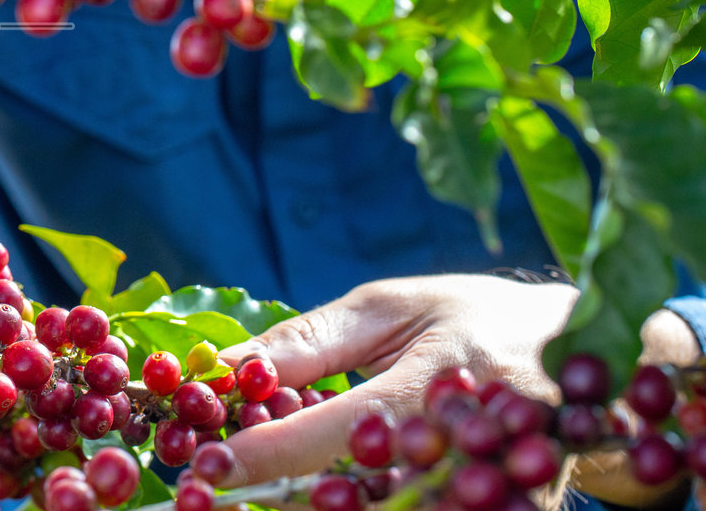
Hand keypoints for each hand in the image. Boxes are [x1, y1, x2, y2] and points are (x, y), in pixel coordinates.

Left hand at [216, 275, 699, 508]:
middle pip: (362, 500)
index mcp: (430, 379)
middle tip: (217, 499)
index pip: (330, 432)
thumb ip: (309, 342)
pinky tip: (335, 501)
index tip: (204, 465)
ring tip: (267, 501)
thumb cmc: (470, 317)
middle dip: (292, 503)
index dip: (261, 454)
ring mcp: (492, 488)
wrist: (592, 350)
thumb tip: (224, 367)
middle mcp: (464, 443)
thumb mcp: (390, 307)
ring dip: (330, 510)